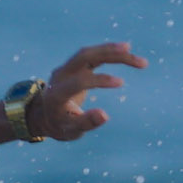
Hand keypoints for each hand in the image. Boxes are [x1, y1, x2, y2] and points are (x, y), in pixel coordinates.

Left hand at [28, 42, 144, 141]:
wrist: (44, 114)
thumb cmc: (60, 124)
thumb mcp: (71, 131)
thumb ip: (86, 123)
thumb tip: (105, 115)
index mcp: (57, 93)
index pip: (79, 81)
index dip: (99, 80)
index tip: (121, 83)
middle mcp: (61, 75)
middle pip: (84, 56)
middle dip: (110, 54)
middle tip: (135, 59)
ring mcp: (67, 67)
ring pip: (90, 52)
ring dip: (114, 51)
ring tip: (138, 60)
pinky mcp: (74, 64)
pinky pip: (92, 54)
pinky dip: (109, 52)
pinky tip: (127, 52)